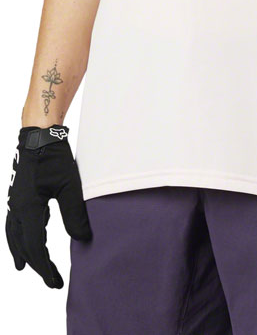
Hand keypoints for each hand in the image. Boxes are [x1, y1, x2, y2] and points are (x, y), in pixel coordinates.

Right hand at [5, 124, 91, 287]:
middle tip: (50, 279)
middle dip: (36, 263)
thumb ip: (76, 214)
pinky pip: (15, 222)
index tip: (55, 281)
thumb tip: (83, 239)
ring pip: (14, 234)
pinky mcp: (18, 194)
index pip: (34, 247)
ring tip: (24, 266)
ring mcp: (15, 201)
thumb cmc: (54, 157)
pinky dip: (19, 235)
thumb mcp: (70, 186)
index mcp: (27, 208)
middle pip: (22, 244)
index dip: (44, 267)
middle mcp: (16, 207)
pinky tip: (27, 237)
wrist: (39, 135)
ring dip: (22, 251)